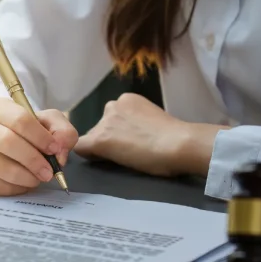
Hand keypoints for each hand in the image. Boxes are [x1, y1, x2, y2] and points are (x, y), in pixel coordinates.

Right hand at [0, 98, 78, 195]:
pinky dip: (16, 188)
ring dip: (27, 177)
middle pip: (7, 142)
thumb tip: (59, 152)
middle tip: (49, 172)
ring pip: (1, 167)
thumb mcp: (48, 122)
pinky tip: (24, 182)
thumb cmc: (25, 130)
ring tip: (38, 178)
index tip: (55, 150)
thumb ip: (62, 131)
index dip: (41, 137)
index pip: (19, 120)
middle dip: (34, 160)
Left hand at [74, 93, 224, 176]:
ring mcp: (105, 122)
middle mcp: (113, 105)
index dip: (117, 132)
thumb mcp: (153, 121)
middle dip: (108, 138)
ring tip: (120, 158)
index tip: (130, 142)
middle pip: (100, 126)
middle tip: (126, 151)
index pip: (112, 117)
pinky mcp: (100, 139)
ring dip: (101, 147)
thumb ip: (138, 123)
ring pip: (92, 137)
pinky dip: (89, 156)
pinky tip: (101, 161)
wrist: (178, 143)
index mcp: (128, 100)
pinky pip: (82, 148)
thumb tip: (134, 135)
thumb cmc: (176, 138)